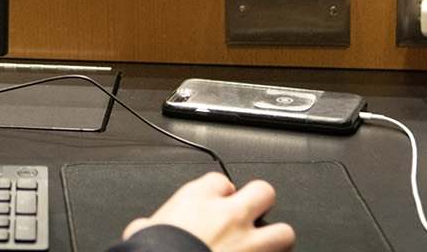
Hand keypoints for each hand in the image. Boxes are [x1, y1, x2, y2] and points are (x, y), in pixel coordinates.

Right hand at [121, 172, 293, 251]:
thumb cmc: (156, 250)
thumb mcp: (144, 231)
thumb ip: (153, 223)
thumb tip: (143, 230)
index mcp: (198, 200)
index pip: (220, 181)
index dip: (220, 193)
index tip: (215, 204)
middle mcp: (229, 216)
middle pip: (263, 191)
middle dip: (259, 204)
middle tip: (251, 217)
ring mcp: (250, 243)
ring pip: (284, 231)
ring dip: (275, 239)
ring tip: (264, 246)